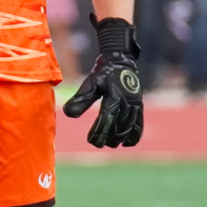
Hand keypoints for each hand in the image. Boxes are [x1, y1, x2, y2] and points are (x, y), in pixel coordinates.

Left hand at [62, 15, 142, 146]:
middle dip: (108, 136)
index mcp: (115, 95)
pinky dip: (135, 134)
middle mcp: (128, 101)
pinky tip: (128, 143)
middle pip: (119, 124)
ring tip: (110, 144)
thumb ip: (80, 99)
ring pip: (129, 125)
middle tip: (97, 144)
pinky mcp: (139, 105)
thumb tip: (68, 114)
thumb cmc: (102, 73)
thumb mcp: (90, 83)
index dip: (100, 131)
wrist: (121, 61)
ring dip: (120, 137)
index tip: (92, 141)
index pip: (107, 118)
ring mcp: (135, 103)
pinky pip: (139, 122)